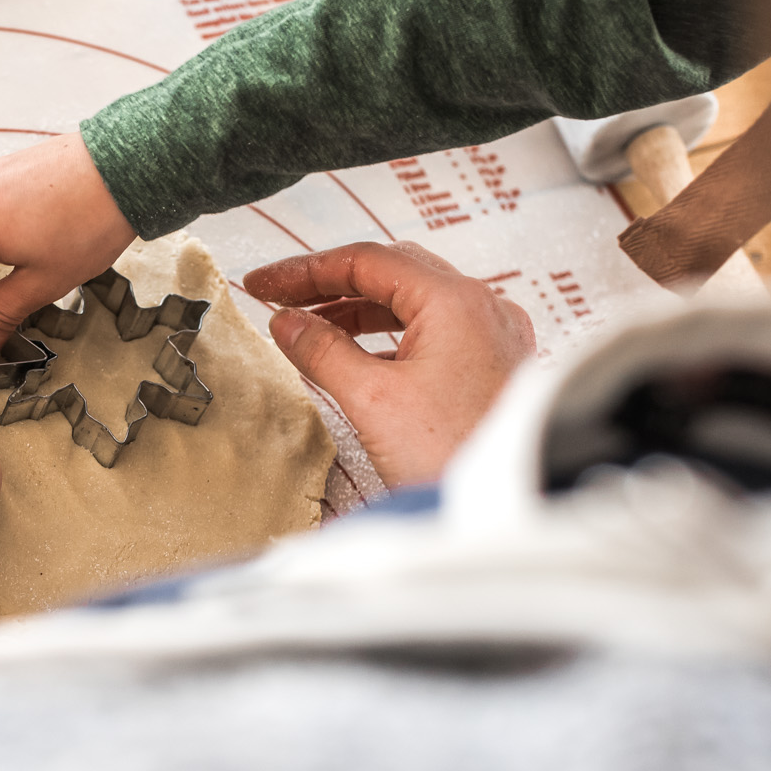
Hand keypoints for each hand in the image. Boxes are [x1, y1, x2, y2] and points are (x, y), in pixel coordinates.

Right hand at [245, 241, 535, 487]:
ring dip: (359, 311)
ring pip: (414, 303)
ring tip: (310, 328)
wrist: (506, 509)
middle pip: (393, 273)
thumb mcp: (372, 400)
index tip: (264, 283)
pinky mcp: (494, 367)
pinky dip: (390, 336)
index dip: (305, 270)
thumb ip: (322, 352)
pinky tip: (359, 356)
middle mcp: (483, 309)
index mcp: (456, 302)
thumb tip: (288, 323)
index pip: (366, 261)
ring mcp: (493, 337)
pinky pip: (434, 332)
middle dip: (331, 284)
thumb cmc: (455, 459)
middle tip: (283, 296)